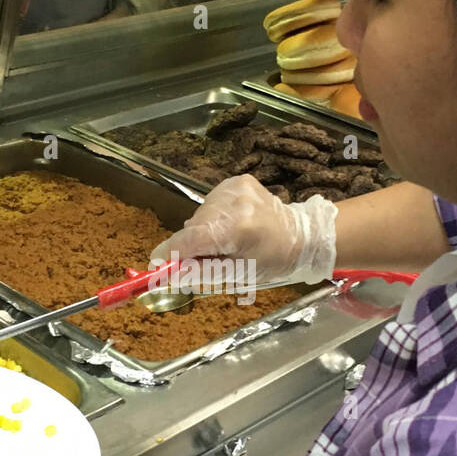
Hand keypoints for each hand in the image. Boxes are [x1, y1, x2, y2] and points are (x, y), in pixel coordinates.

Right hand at [149, 174, 338, 285]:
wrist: (301, 236)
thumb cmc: (272, 262)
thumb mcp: (238, 275)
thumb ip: (201, 272)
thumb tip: (169, 274)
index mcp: (237, 229)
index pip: (190, 239)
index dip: (169, 253)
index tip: (155, 265)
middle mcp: (235, 203)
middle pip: (193, 226)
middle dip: (193, 245)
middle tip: (210, 258)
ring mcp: (235, 187)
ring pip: (200, 214)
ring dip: (204, 230)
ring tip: (227, 240)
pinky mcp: (237, 180)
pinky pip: (211, 203)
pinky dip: (215, 216)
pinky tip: (233, 224)